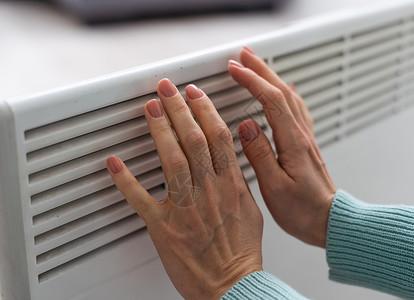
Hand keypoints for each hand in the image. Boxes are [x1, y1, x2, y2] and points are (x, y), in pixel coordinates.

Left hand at [107, 79, 262, 298]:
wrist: (231, 285)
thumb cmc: (240, 252)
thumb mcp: (251, 210)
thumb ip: (238, 181)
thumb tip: (231, 159)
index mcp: (230, 185)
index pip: (218, 136)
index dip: (204, 109)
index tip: (194, 93)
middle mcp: (208, 191)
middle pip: (193, 139)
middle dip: (178, 108)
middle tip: (166, 88)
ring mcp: (185, 207)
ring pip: (171, 159)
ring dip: (159, 130)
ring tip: (150, 108)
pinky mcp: (164, 227)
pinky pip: (141, 200)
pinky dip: (125, 180)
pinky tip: (115, 162)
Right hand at [228, 47, 335, 247]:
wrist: (330, 222)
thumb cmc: (304, 211)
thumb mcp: (275, 187)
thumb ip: (259, 154)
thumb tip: (246, 126)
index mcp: (293, 143)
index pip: (270, 100)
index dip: (252, 80)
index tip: (234, 69)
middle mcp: (302, 136)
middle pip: (282, 91)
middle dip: (262, 69)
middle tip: (244, 55)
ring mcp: (305, 139)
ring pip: (289, 98)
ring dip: (273, 77)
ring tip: (258, 66)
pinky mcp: (306, 145)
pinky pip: (297, 110)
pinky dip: (286, 94)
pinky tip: (285, 92)